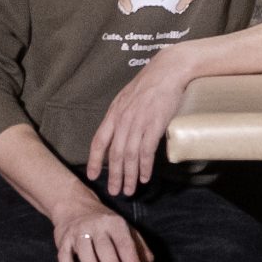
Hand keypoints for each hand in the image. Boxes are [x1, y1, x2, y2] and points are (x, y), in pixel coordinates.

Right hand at [46, 189, 151, 261]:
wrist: (74, 205)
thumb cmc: (104, 224)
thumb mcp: (124, 229)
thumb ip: (139, 249)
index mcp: (115, 223)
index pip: (124, 243)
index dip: (131, 261)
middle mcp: (96, 225)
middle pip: (104, 246)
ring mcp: (78, 231)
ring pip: (84, 249)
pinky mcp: (63, 240)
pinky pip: (64, 255)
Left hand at [87, 47, 192, 195]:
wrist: (168, 70)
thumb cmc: (149, 83)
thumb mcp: (127, 97)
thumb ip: (120, 115)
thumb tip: (117, 133)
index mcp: (114, 113)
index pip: (98, 141)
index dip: (94, 161)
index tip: (93, 176)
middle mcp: (123, 120)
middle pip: (114, 154)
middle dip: (114, 176)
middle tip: (115, 191)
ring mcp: (138, 122)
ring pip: (129, 156)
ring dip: (129, 176)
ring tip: (130, 190)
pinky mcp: (154, 124)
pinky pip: (146, 151)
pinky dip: (145, 167)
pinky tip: (145, 177)